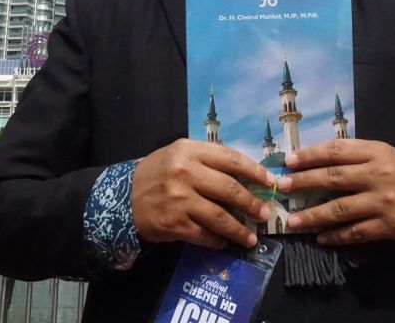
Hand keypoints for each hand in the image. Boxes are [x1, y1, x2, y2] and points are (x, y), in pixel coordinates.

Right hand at [131, 139, 271, 249]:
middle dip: (252, 204)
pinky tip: (224, 242)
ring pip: (220, 217)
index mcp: (190, 151)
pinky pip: (204, 235)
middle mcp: (185, 173)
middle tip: (264, 214)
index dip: (255, 172)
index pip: (231, 159)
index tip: (270, 183)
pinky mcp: (174, 224)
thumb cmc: (158, 173)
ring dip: (239, 230)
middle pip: (230, 189)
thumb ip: (209, 161)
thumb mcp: (180, 155)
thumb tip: (246, 177)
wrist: (123, 197)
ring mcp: (180, 200)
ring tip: (251, 238)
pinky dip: (217, 240)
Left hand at [277, 139, 394, 245]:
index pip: (337, 150)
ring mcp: (382, 202)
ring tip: (292, 221)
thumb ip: (355, 156)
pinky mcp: (387, 226)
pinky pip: (355, 232)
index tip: (289, 161)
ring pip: (340, 209)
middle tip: (283, 187)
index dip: (311, 155)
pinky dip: (335, 236)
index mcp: (376, 152)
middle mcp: (377, 175)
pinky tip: (320, 237)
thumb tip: (315, 161)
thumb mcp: (384, 154)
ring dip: (312, 216)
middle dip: (304, 182)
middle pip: (334, 178)